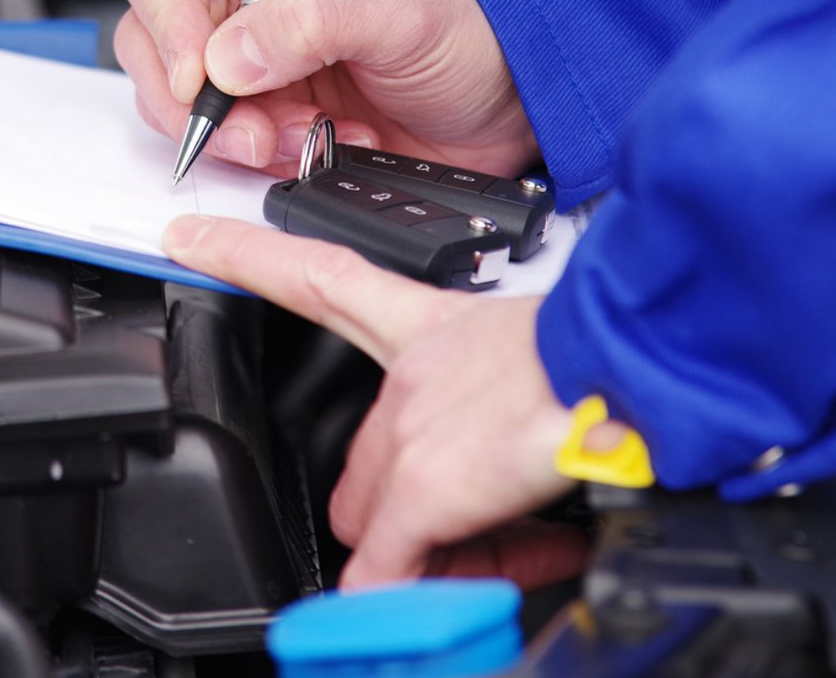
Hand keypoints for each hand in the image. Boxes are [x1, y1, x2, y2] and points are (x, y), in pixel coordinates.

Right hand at [113, 0, 536, 174]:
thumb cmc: (468, 29)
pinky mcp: (259, 106)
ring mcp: (246, 51)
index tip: (196, 78)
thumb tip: (227, 58)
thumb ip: (311, 24)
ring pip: (172, 96)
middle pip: (150, 37)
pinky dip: (251, 155)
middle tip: (248, 128)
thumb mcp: (399, 13)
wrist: (506, 99)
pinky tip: (304, 146)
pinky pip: (215, 138)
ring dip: (227, 132)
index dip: (165, 20)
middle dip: (190, 96)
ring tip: (293, 137)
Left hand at [163, 214, 597, 588]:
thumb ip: (505, 416)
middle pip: (364, 458)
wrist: (646, 367)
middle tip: (480, 522)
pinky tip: (433, 601)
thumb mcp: (543, 371)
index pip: (321, 275)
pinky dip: (404, 595)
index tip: (189, 235)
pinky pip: (386, 566)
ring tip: (520, 546)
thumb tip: (520, 476)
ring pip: (382, 517)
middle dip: (405, 506)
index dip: (247, 254)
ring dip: (438, 549)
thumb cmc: (618, 359)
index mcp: (436, 325)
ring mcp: (411, 428)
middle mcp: (412, 369)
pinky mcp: (423, 486)